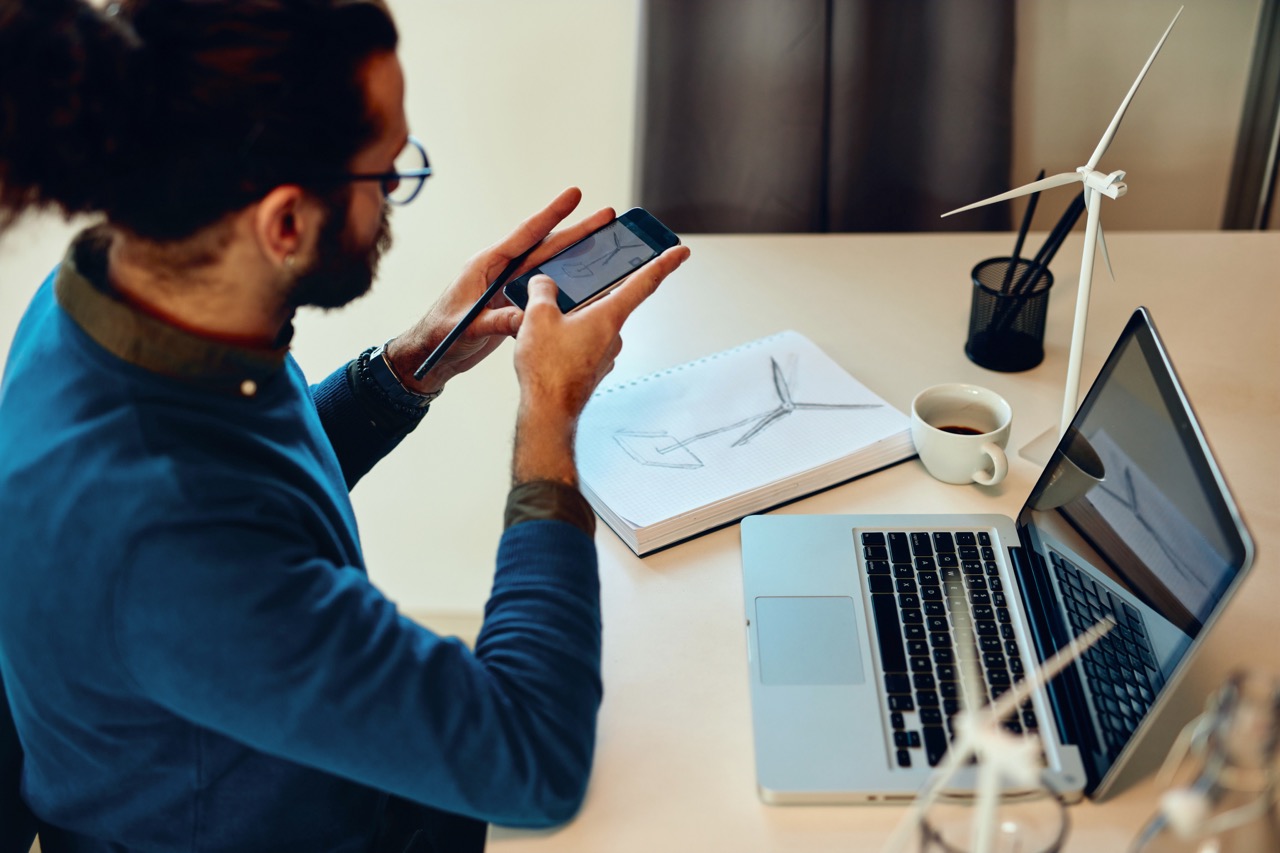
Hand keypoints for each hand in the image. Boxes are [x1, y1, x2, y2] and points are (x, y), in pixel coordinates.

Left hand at [383, 187, 615, 395]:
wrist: (430, 357)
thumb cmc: (438, 336)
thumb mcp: (466, 328)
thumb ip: (496, 321)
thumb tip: (528, 318)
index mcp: (486, 266)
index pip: (524, 236)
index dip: (551, 215)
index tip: (574, 195)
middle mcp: (500, 272)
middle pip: (545, 247)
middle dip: (576, 232)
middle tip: (606, 217)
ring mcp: (508, 288)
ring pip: (549, 267)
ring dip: (575, 257)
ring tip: (604, 244)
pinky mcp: (513, 305)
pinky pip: (545, 292)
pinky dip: (566, 287)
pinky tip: (588, 284)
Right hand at [511, 243, 690, 485]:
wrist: (548, 413)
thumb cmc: (549, 370)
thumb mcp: (537, 317)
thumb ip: (542, 291)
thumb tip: (544, 282)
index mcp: (609, 316)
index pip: (644, 282)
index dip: (664, 263)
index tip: (680, 251)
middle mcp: (614, 335)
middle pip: (608, 301)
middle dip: (587, 294)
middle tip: (568, 287)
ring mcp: (605, 354)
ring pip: (592, 324)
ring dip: (573, 319)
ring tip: (544, 322)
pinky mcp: (593, 368)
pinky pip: (584, 343)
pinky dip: (569, 338)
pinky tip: (548, 343)